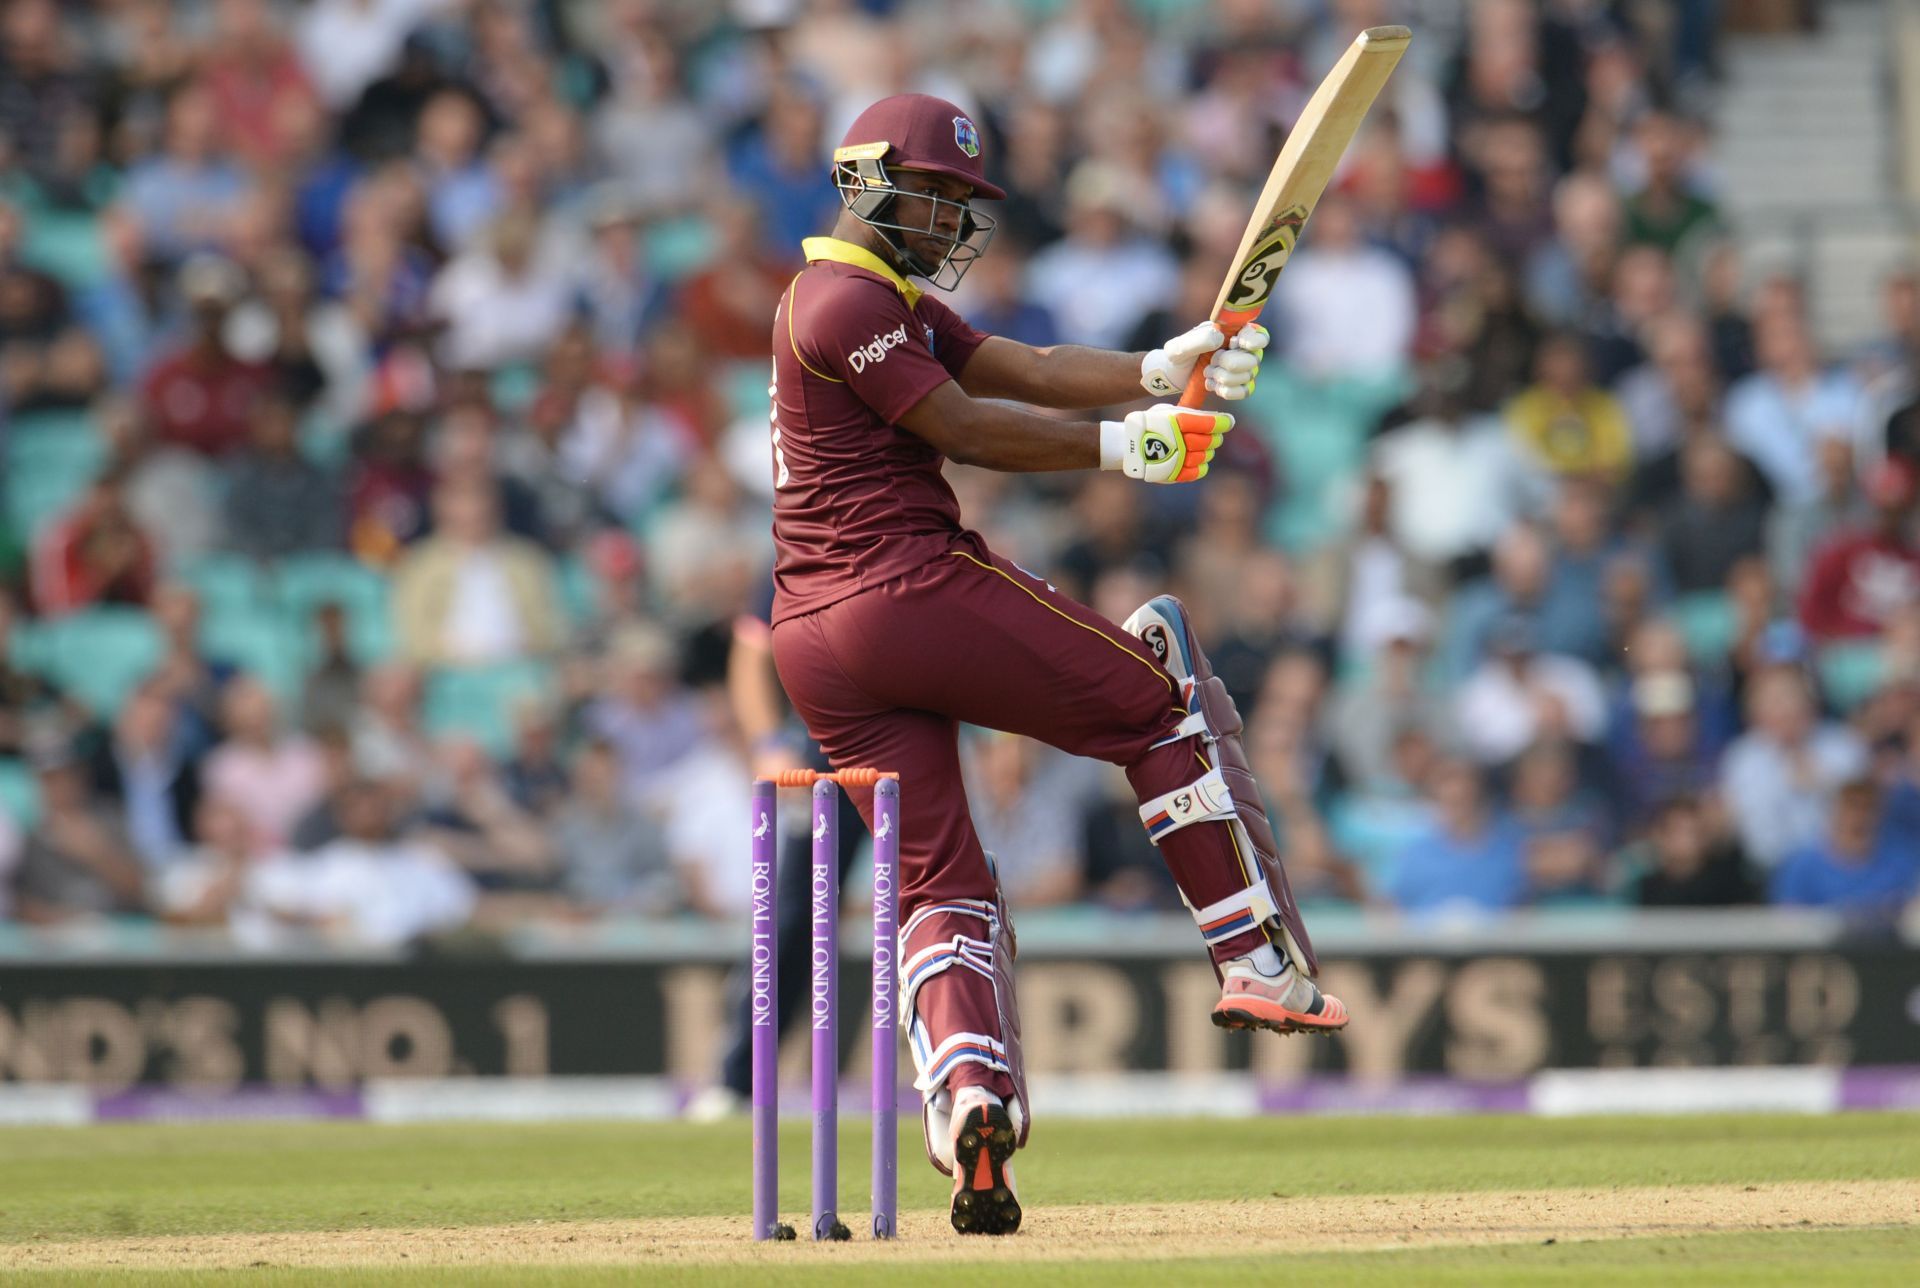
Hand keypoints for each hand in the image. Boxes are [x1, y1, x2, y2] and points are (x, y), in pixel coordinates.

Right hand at [1100, 404, 1232, 482]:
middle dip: (1216, 436)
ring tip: (1203, 447)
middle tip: (1214, 435)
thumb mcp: (1166, 411)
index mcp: (1178, 422)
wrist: (1127, 446)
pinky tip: (1198, 459)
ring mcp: (1178, 459)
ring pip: (1206, 456)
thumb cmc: (1149, 424)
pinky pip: (1198, 471)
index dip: (1224, 422)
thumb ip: (1189, 414)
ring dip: (1208, 451)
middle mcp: (1180, 440)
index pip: (1211, 423)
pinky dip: (1202, 465)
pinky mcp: (1175, 474)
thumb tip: (1216, 417)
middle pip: (1211, 440)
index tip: (1228, 422)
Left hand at [1139, 321, 1269, 399]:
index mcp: (1234, 332)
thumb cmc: (1179, 355)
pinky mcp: (1238, 385)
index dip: (1254, 340)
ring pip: (1248, 376)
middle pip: (1254, 359)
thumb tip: (1220, 338)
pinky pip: (1245, 391)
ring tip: (1207, 373)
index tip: (1235, 343)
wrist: (1175, 375)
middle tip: (1211, 361)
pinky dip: (1228, 391)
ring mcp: (1243, 368)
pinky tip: (1213, 386)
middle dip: (1230, 363)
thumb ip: (1198, 339)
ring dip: (1224, 377)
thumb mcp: (1180, 346)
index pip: (1260, 335)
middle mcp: (1243, 350)